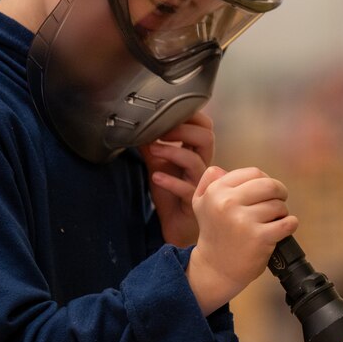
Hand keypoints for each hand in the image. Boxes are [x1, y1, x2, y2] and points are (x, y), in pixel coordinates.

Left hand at [142, 111, 214, 247]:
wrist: (177, 227)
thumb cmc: (173, 196)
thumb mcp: (159, 167)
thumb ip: (152, 148)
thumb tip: (136, 128)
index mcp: (196, 154)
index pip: (204, 127)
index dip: (190, 117)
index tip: (168, 114)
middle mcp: (202, 166)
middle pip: (206, 138)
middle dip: (183, 130)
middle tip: (160, 132)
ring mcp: (199, 184)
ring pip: (196, 161)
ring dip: (173, 152)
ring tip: (153, 151)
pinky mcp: (193, 202)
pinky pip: (186, 189)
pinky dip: (170, 181)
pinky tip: (156, 178)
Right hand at [186, 166, 298, 315]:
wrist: (214, 269)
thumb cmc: (214, 233)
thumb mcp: (201, 204)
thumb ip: (210, 181)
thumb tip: (222, 169)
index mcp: (216, 191)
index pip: (254, 173)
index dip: (265, 181)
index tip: (266, 192)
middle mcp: (227, 203)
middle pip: (269, 185)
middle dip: (279, 193)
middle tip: (277, 203)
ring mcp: (243, 220)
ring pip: (279, 205)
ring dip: (281, 213)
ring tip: (271, 221)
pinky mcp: (259, 237)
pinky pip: (287, 222)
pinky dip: (290, 224)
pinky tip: (281, 230)